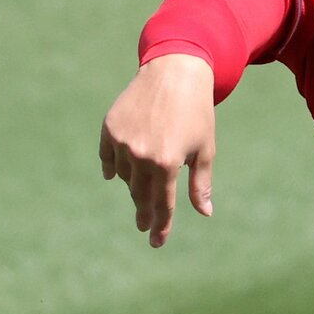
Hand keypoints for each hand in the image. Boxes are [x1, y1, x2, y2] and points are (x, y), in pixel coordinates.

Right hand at [99, 54, 216, 247]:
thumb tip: (205, 213)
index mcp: (166, 163)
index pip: (161, 204)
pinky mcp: (110, 128)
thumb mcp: (205, 149)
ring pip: (123, 176)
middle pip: (139, 194)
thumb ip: (201, 184)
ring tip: (140, 188)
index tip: (156, 242)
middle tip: (144, 225)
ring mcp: (122, 141)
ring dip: (132, 184)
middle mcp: (141, 154)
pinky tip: (114, 175)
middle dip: (143, 212)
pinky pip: (107, 157)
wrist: (175, 71)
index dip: (160, 226)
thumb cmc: (196, 112)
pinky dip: (112, 167)